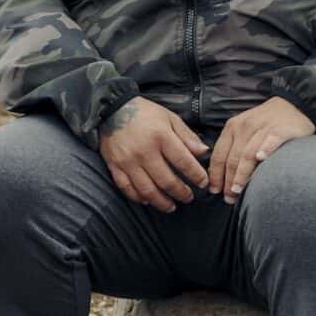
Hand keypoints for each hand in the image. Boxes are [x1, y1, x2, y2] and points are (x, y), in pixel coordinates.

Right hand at [98, 97, 209, 212]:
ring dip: (161, 202)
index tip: (203, 183)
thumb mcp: (170, 118)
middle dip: (181, 193)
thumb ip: (187, 136)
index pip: (184, 162)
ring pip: (147, 189)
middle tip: (188, 197)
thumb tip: (204, 152)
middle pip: (166, 180)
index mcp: (161, 136)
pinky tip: (148, 201)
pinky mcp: (114, 166)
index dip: (196, 175)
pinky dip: (138, 197)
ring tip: (171, 206)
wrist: (112, 109)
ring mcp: (128, 161)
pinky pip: (127, 188)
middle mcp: (144, 151)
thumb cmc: (145, 113)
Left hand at [208, 97, 315, 200]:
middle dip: (228, 181)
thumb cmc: (266, 124)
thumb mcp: (244, 131)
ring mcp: (263, 127)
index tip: (215, 191)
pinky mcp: (281, 129)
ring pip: (248, 154)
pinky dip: (265, 149)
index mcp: (232, 127)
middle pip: (233, 158)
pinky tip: (261, 159)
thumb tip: (219, 175)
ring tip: (238, 190)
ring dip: (242, 175)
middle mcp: (245, 126)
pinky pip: (271, 140)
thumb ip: (233, 148)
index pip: (219, 155)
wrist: (294, 105)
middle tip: (229, 197)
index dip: (216, 175)